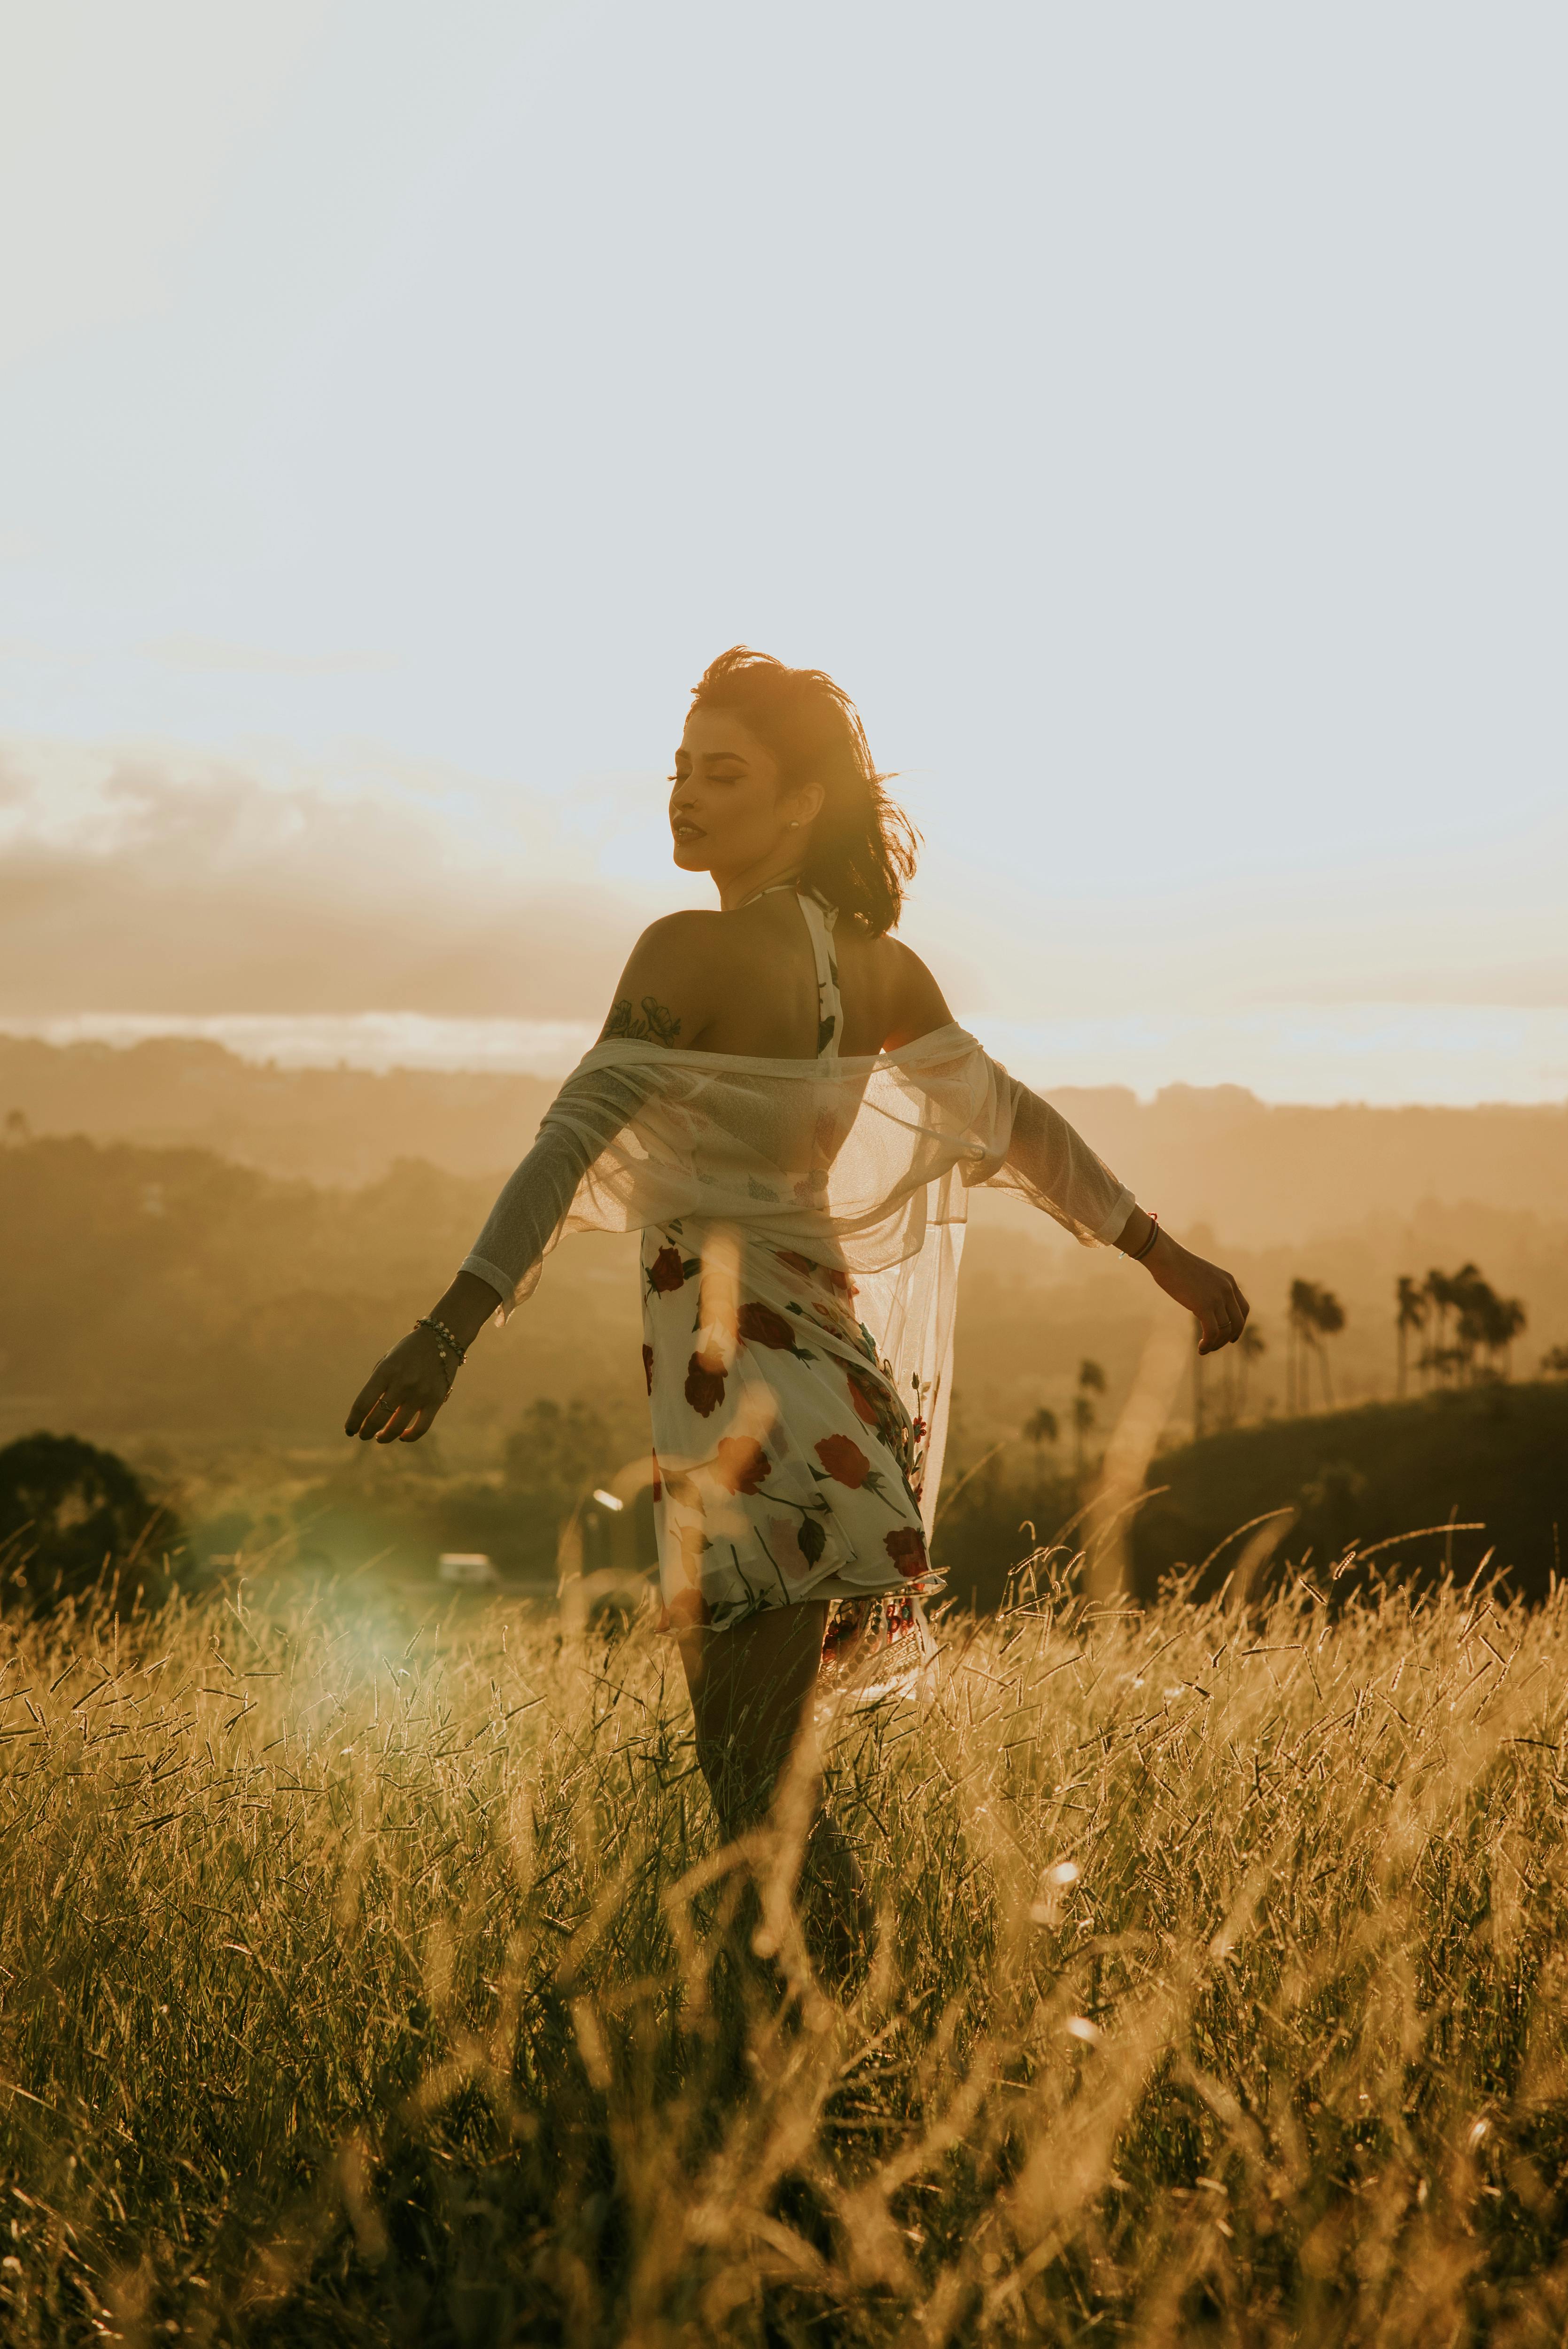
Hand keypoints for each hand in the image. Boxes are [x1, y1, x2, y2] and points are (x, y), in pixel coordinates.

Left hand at [345, 1328, 452, 1443]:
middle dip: (365, 1431)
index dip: (353, 1422)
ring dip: (384, 1437)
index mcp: (386, 1370)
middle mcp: (403, 1383)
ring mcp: (421, 1393)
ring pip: (397, 1427)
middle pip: (377, 1418)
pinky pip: (421, 1428)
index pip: (362, 1404)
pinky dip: (409, 1437)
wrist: (443, 1337)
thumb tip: (366, 1413)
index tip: (349, 1430)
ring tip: (380, 1437)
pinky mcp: (437, 1400)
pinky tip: (402, 1436)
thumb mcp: (387, 1361)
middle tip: (363, 1435)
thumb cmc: (409, 1351)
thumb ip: (377, 1384)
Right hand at [1146, 1232, 1249, 1355]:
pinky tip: (1201, 1347)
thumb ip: (1209, 1288)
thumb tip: (1205, 1302)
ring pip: (1225, 1330)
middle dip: (1229, 1338)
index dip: (1239, 1326)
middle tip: (1216, 1346)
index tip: (1231, 1337)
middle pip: (1238, 1322)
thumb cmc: (1177, 1265)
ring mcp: (1217, 1298)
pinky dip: (1208, 1343)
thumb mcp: (1202, 1275)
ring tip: (1204, 1349)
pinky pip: (1212, 1332)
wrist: (1167, 1257)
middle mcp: (1228, 1290)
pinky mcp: (1204, 1306)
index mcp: (1229, 1281)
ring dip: (1216, 1344)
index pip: (1244, 1309)